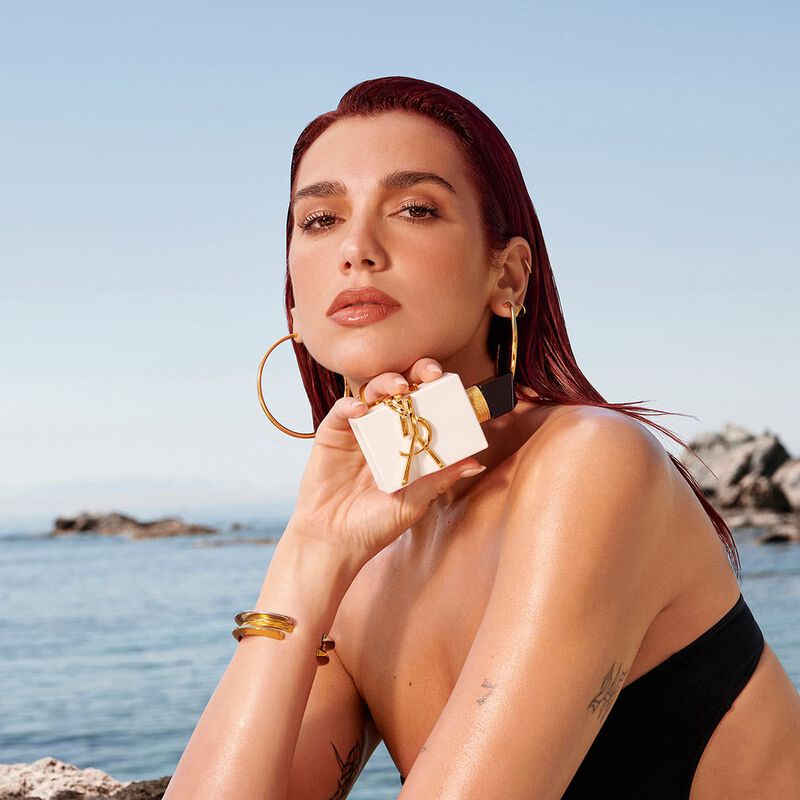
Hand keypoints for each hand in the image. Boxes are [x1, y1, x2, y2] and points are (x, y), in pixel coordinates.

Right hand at [287, 358, 484, 569]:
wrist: (334, 541)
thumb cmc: (375, 525)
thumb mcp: (415, 501)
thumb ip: (440, 478)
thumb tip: (477, 463)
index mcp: (407, 442)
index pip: (426, 406)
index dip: (439, 391)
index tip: (454, 384)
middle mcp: (384, 430)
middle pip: (401, 390)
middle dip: (417, 374)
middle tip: (431, 374)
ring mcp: (358, 429)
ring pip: (373, 392)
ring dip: (387, 383)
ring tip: (399, 388)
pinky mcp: (332, 433)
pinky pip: (342, 410)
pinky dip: (351, 404)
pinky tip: (361, 409)